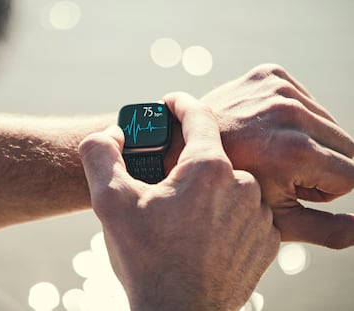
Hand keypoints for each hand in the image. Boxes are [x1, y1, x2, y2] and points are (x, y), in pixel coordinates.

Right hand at [79, 93, 279, 310]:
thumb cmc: (146, 259)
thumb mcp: (109, 201)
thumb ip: (101, 153)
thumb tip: (112, 132)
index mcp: (207, 169)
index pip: (199, 116)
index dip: (181, 104)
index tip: (171, 102)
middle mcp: (242, 185)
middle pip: (211, 157)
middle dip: (186, 163)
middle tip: (164, 184)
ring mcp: (259, 215)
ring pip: (229, 185)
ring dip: (206, 191)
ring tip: (182, 217)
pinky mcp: (267, 240)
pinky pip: (245, 212)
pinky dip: (225, 214)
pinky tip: (204, 233)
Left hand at [201, 63, 353, 248]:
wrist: (180, 145)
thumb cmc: (225, 188)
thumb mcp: (274, 217)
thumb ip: (327, 228)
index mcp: (295, 152)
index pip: (351, 175)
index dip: (323, 188)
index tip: (292, 186)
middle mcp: (291, 113)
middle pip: (346, 147)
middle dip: (321, 166)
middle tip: (280, 170)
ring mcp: (279, 89)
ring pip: (329, 124)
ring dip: (312, 142)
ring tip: (272, 150)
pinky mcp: (271, 74)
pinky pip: (308, 102)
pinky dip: (297, 120)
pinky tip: (268, 130)